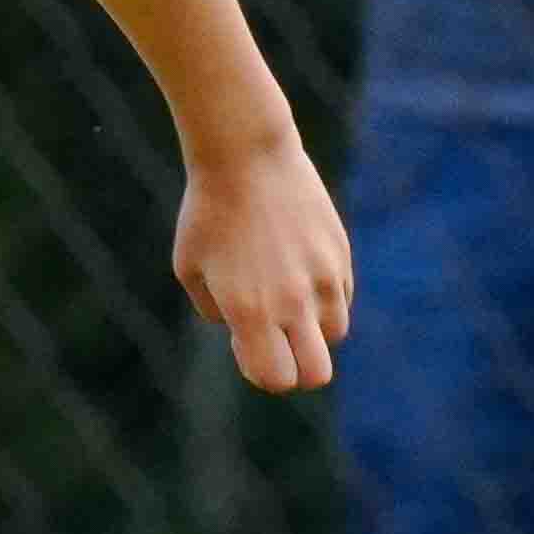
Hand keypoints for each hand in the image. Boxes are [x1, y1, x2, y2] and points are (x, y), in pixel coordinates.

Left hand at [177, 134, 351, 393]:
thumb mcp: (191, 269)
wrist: (246, 154)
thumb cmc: (208, 212)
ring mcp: (323, 277)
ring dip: (310, 330)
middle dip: (295, 368)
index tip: (242, 339)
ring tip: (283, 293)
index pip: (275, 378)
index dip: (260, 372)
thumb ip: (217, 313)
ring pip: (334, 335)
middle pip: (316, 374)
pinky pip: (342, 298)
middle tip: (272, 334)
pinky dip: (324, 299)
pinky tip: (296, 267)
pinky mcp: (340, 254)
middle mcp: (293, 301)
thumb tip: (244, 332)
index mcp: (250, 311)